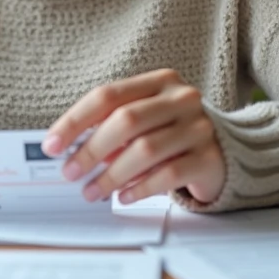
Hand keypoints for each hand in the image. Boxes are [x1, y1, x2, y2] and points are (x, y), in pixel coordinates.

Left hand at [42, 69, 225, 204]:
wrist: (226, 150)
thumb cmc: (172, 133)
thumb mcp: (144, 121)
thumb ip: (111, 128)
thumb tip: (68, 150)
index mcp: (159, 82)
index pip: (108, 95)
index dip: (75, 120)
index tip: (52, 145)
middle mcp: (181, 99)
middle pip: (126, 121)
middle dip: (91, 150)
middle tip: (70, 172)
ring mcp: (199, 127)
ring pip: (146, 150)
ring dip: (111, 175)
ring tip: (92, 191)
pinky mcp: (209, 157)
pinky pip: (168, 174)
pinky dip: (140, 187)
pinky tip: (123, 196)